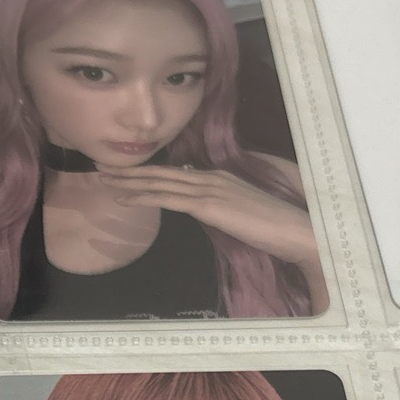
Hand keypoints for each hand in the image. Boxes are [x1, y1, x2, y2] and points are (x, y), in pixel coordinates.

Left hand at [100, 164, 312, 264]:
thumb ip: (221, 207)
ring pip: (160, 183)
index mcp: (221, 178)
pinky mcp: (209, 204)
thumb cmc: (275, 228)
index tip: (128, 173)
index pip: (178, 173)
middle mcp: (213, 177)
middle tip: (103, 168)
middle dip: (131, 171)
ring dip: (129, 182)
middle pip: (163, 172)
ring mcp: (210, 188)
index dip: (150, 172)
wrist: (296, 231)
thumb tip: (200, 207)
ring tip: (104, 181)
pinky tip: (124, 199)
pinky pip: (168, 199)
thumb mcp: (242, 214)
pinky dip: (143, 196)